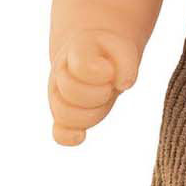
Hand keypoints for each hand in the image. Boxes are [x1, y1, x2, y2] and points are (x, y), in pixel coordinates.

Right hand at [49, 29, 140, 145]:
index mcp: (74, 52)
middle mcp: (61, 73)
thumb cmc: (110, 53)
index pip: (82, 67)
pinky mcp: (65, 115)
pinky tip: (81, 136)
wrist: (94, 54)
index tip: (109, 70)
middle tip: (108, 86)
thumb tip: (123, 85)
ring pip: (66, 114)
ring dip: (93, 111)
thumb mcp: (122, 49)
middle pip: (72, 92)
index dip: (102, 73)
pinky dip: (69, 136)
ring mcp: (59, 95)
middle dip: (99, 93)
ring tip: (103, 100)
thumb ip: (126, 63)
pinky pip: (60, 132)